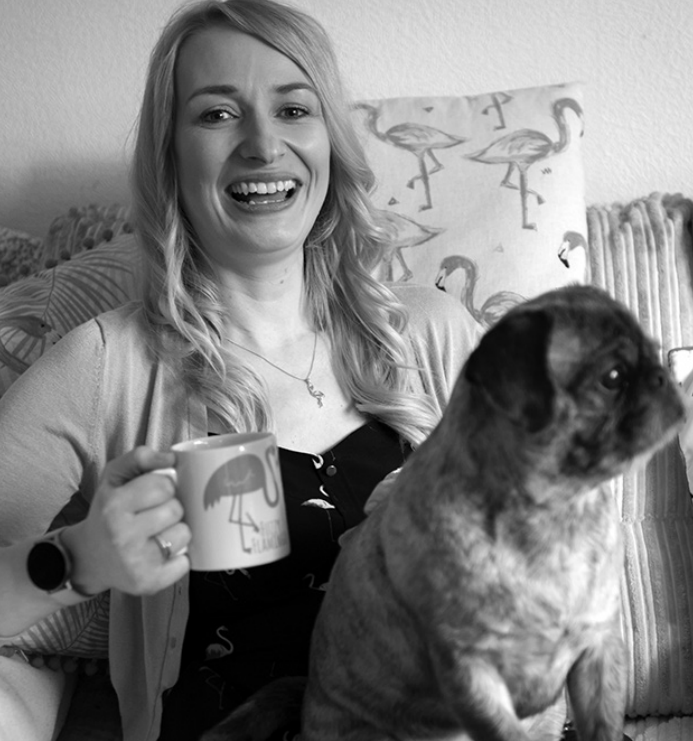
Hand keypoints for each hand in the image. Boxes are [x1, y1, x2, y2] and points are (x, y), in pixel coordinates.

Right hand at [63, 446, 190, 595]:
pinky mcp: (148, 583)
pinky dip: (179, 558)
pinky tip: (160, 554)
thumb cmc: (108, 511)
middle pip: (176, 509)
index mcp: (114, 505)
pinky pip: (185, 563)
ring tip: (157, 534)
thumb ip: (141, 457)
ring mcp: (135, 562)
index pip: (164, 485)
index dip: (164, 487)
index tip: (153, 494)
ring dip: (177, 532)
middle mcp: (122, 534)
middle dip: (171, 509)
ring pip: (185, 535)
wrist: (88, 557)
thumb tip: (171, 457)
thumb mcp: (114, 477)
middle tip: (154, 515)